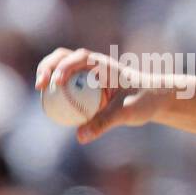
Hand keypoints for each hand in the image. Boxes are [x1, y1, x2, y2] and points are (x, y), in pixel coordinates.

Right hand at [35, 47, 169, 142]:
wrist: (155, 98)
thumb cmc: (144, 101)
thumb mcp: (126, 113)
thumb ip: (104, 123)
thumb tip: (79, 137)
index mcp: (103, 64)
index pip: (78, 57)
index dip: (63, 67)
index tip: (56, 83)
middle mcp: (93, 64)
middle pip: (62, 57)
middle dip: (47, 67)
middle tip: (40, 86)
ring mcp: (88, 72)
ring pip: (61, 67)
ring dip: (47, 74)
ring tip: (41, 91)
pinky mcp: (86, 82)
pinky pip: (66, 82)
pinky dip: (56, 89)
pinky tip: (51, 104)